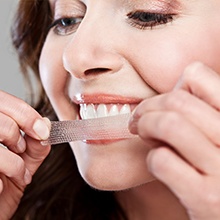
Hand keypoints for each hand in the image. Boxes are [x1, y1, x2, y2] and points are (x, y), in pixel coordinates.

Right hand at [0, 91, 50, 219]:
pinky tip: (2, 186)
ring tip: (16, 171)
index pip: (4, 100)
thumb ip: (34, 143)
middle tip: (22, 149)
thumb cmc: (3, 185)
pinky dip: (7, 175)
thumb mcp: (23, 161)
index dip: (27, 114)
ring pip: (0, 134)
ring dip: (14, 159)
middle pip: (2, 118)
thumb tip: (46, 124)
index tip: (42, 130)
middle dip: (19, 131)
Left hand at [129, 62, 219, 219]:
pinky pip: (162, 160)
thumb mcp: (214, 131)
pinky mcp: (206, 198)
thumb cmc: (213, 165)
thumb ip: (202, 108)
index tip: (157, 105)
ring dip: (146, 128)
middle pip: (175, 100)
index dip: (169, 89)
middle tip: (138, 122)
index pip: (197, 75)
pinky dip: (151, 158)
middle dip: (146, 109)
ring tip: (144, 136)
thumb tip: (179, 83)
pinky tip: (158, 164)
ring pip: (168, 124)